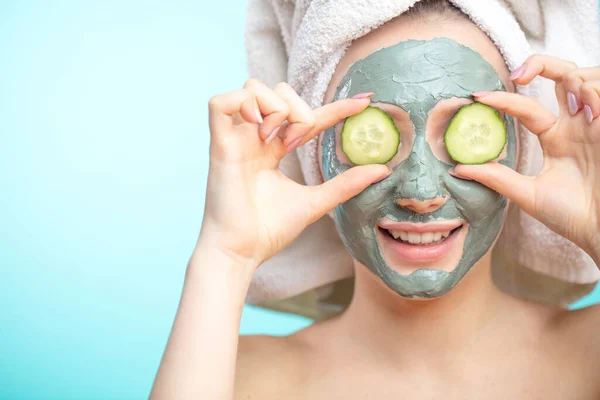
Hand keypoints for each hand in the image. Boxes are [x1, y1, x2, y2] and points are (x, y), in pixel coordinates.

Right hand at [199, 80, 389, 267]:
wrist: (243, 251)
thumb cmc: (270, 231)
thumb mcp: (315, 202)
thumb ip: (345, 184)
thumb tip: (382, 170)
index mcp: (273, 150)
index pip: (308, 118)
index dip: (336, 108)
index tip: (365, 102)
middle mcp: (254, 139)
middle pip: (278, 91)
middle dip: (298, 108)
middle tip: (297, 142)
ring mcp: (236, 139)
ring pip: (252, 88)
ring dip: (275, 107)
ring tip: (276, 138)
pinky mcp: (219, 144)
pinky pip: (219, 102)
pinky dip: (242, 104)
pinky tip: (257, 126)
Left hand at [453, 55, 599, 261]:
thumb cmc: (573, 217)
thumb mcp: (528, 194)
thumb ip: (497, 178)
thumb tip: (457, 168)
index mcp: (556, 138)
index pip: (525, 108)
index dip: (502, 99)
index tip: (476, 98)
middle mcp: (576, 125)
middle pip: (563, 75)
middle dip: (541, 64)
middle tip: (518, 75)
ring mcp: (597, 123)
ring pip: (585, 77)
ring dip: (571, 76)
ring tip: (565, 98)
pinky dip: (595, 89)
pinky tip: (587, 105)